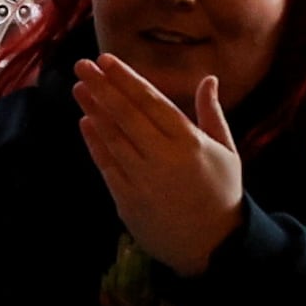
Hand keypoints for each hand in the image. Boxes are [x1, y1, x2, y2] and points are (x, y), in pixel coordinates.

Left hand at [71, 56, 249, 277]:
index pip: (151, 101)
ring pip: (112, 137)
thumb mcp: (227, 150)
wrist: (213, 246)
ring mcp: (142, 178)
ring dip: (93, 110)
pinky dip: (95, 142)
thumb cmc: (221, 192)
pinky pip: (106, 164)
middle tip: (82, 65)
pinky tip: (85, 122)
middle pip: (125, 114)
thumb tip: (208, 78)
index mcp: (189, 141)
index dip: (126, 79)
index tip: (107, 59)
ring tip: (79, 88)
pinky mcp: (127, 199)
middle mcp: (162, 156)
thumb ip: (212, 113)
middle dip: (102, 86)